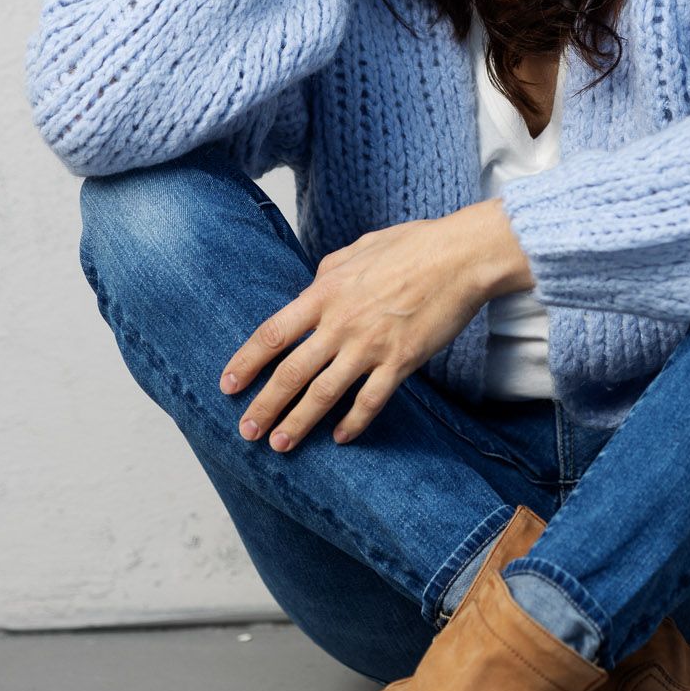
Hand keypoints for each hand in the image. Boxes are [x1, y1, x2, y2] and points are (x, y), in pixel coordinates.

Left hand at [219, 210, 499, 450]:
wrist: (461, 257)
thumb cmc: (413, 246)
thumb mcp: (358, 249)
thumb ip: (329, 271)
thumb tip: (313, 284)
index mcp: (325, 292)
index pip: (272, 333)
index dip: (246, 362)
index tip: (228, 385)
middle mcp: (340, 323)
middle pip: (290, 373)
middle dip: (264, 406)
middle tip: (245, 431)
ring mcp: (370, 345)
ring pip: (323, 394)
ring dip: (298, 423)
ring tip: (279, 445)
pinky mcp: (401, 362)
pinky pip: (370, 401)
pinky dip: (353, 423)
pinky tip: (340, 438)